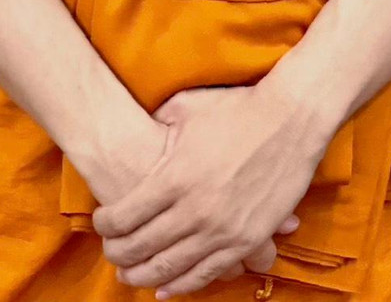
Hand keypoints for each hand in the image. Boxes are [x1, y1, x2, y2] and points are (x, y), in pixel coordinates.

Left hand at [92, 83, 323, 296]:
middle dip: (118, 255)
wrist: (290, 119)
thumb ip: (158, 125)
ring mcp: (222, 230)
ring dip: (144, 275)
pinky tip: (165, 289)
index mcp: (175, 177)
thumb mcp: (186, 109)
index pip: (125, 216)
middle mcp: (194, 210)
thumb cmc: (237, 108)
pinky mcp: (247, 241)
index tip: (100, 224)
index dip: (104, 225)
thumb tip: (140, 130)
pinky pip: (207, 274)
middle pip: (141, 247)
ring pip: (170, 268)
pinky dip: (182, 286)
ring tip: (129, 275)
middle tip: (110, 253)